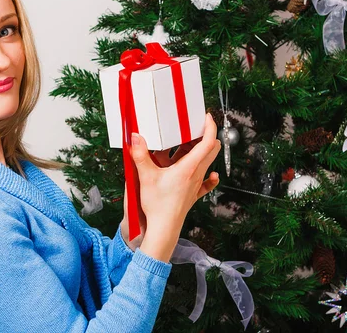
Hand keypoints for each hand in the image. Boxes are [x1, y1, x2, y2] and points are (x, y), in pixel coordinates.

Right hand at [129, 113, 220, 232]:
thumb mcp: (146, 177)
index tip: (207, 117)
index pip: (208, 143)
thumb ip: (140, 155)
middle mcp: (196, 174)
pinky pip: (206, 181)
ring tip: (188, 143)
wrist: (164, 228)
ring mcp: (197, 185)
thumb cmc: (158, 205)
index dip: (210, 127)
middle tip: (193, 127)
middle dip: (206, 136)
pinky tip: (206, 172)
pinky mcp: (193, 194)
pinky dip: (207, 172)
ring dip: (201, 150)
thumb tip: (135, 137)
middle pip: (211, 150)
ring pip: (207, 162)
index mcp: (189, 168)